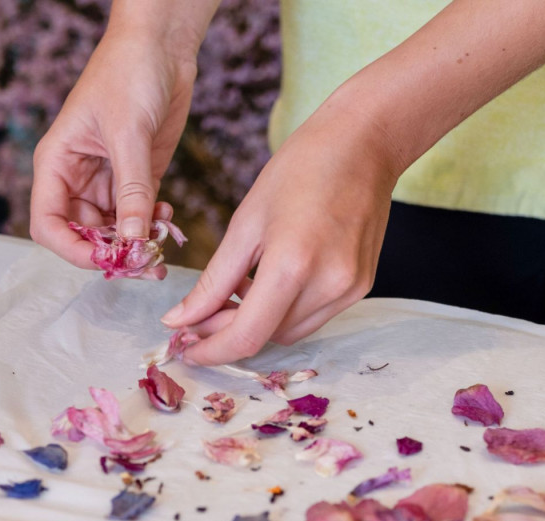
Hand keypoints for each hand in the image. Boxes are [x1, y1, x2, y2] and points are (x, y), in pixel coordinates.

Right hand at [29, 29, 196, 268]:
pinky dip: (152, 225)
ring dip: (136, 243)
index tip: (104, 259)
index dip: (71, 249)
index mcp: (57, 164)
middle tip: (144, 263)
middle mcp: (78, 178)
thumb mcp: (128, 134)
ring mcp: (109, 179)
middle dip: (112, 252)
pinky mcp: (139, 177)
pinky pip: (140, 215)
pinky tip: (168, 220)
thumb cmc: (127, 72)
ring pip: (115, 230)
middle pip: (84, 234)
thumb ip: (132, 191)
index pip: (49, 223)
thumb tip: (134, 241)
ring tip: (161, 246)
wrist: (160, 45)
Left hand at [161, 99, 401, 364]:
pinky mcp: (362, 287)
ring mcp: (350, 289)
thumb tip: (179, 321)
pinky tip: (273, 281)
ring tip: (241, 289)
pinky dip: (286, 310)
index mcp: (292, 265)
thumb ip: (213, 281)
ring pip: (290, 332)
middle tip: (202, 313)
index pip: (247, 336)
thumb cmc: (299, 170)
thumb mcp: (245, 222)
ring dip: (259, 322)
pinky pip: (313, 316)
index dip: (212, 351)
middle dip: (230, 332)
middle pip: (267, 338)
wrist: (364, 144)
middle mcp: (328, 285)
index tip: (185, 349)